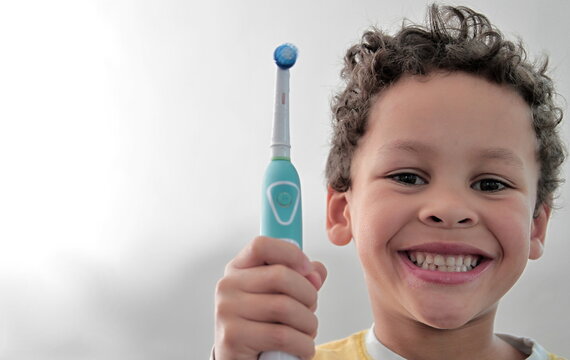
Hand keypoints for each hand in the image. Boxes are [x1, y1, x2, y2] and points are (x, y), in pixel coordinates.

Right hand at [214, 236, 326, 359]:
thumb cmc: (262, 326)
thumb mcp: (279, 297)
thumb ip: (300, 279)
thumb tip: (317, 272)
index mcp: (238, 269)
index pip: (262, 246)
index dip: (291, 253)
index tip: (309, 269)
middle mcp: (228, 286)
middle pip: (281, 275)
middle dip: (308, 295)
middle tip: (311, 310)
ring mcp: (227, 310)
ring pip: (285, 307)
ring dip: (308, 324)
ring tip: (307, 333)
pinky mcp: (232, 337)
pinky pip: (282, 335)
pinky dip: (303, 345)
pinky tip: (302, 348)